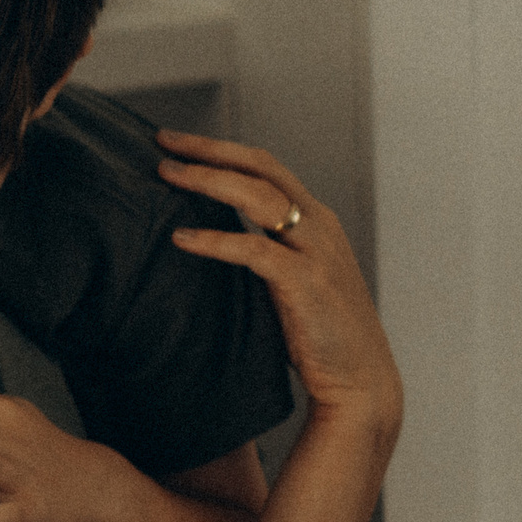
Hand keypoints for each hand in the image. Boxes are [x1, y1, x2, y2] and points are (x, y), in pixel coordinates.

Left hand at [155, 129, 401, 430]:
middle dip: (209, 149)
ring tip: (166, 175)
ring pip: (257, 197)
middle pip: (260, 168)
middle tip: (163, 141)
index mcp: (315, 220)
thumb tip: (200, 237)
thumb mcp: (290, 279)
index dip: (221, 149)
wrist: (358, 379)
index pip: (265, 167)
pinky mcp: (306, 282)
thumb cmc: (317, 333)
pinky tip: (181, 239)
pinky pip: (253, 250)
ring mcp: (316, 251)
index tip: (177, 142)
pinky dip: (214, 240)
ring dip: (208, 180)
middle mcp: (319, 225)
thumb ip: (261, 252)